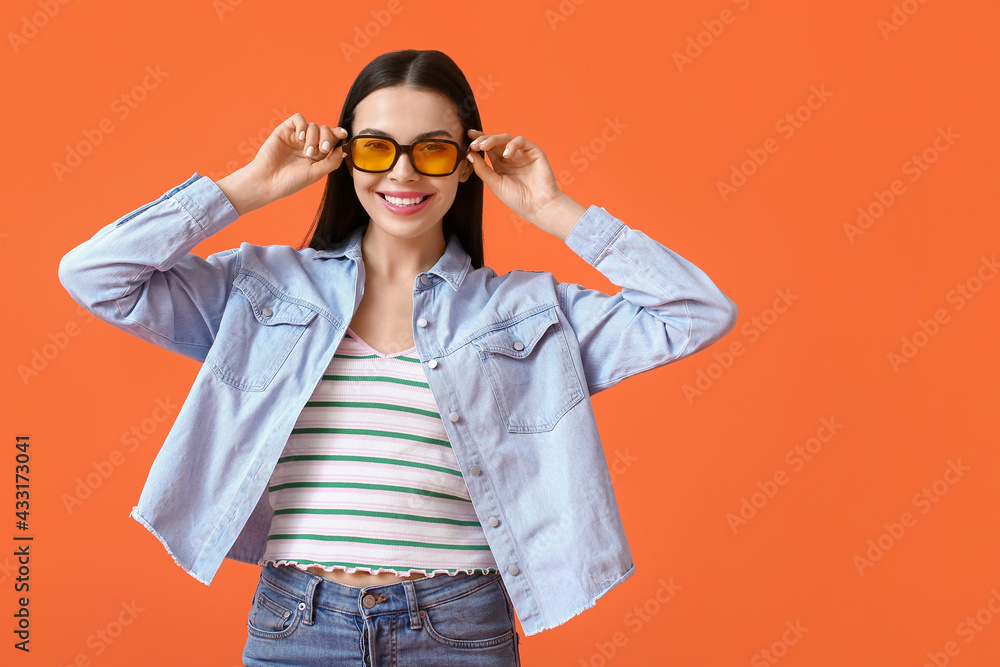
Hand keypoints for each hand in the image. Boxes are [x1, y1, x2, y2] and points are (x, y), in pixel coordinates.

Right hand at [224, 113, 348, 212]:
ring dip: (313, 138)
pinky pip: (298, 119)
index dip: (338, 134)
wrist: (268, 181)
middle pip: (324, 130)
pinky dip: (302, 125)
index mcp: (318, 155)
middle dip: (326, 138)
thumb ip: (331, 162)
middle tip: (321, 150)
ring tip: (306, 153)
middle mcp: (308, 144)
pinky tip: (299, 138)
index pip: (332, 139)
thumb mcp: (316, 173)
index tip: (343, 134)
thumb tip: (344, 149)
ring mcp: (297, 137)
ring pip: (313, 126)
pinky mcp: (285, 131)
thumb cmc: (291, 181)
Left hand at [465, 129, 565, 226]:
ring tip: (484, 147)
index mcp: (500, 165)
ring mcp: (522, 154)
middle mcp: (511, 157)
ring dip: (493, 139)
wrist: (538, 207)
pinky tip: (506, 155)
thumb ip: (482, 169)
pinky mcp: (534, 152)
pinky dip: (511, 145)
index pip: (488, 148)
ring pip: (506, 138)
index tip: (469, 136)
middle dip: (483, 139)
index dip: (479, 140)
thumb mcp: (495, 184)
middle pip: (495, 141)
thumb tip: (470, 154)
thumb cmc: (518, 199)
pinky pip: (521, 141)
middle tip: (475, 144)